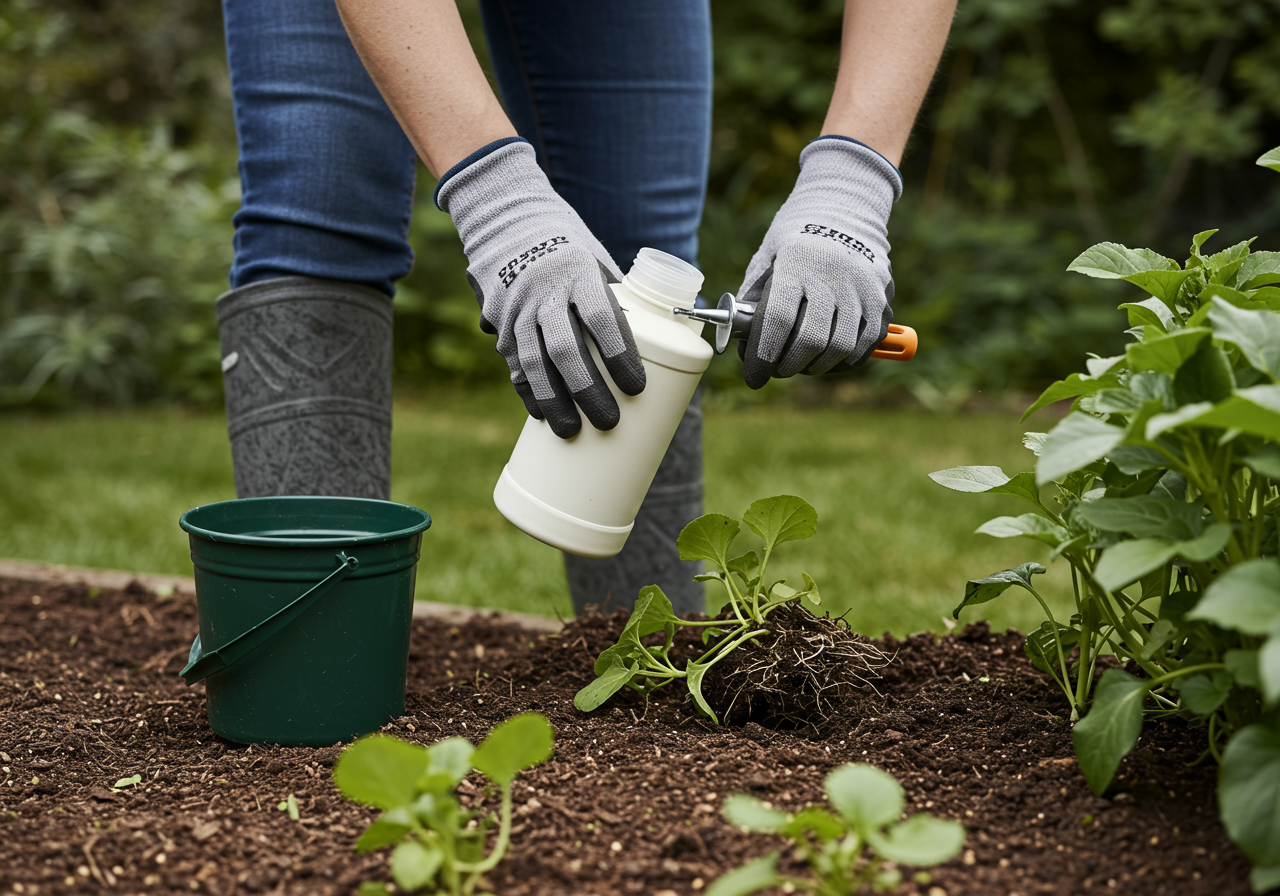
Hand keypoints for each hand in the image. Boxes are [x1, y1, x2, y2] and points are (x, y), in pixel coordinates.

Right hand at [436, 138, 644, 437]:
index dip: (620, 355)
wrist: (506, 219)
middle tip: (608, 420)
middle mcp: (544, 291)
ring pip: (534, 363)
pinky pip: (513, 363)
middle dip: (588, 390)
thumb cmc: (567, 246)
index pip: (601, 318)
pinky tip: (542, 414)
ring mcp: (516, 308)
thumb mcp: (596, 259)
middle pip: (566, 349)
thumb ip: (615, 299)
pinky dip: (528, 391)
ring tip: (572, 430)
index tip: (637, 386)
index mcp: (578, 272)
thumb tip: (651, 341)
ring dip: (554, 401)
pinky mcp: (498, 322)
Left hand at [736, 137, 901, 388]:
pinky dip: (846, 358)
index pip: (780, 320)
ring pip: (841, 346)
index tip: (754, 375)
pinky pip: (866, 342)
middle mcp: (832, 273)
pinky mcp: (881, 296)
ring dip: (817, 366)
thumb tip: (745, 345)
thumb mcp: (767, 255)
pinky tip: (829, 357)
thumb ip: (755, 297)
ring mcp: (861, 286)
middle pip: (811, 339)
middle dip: (789, 365)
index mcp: (797, 262)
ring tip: (802, 365)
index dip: (763, 355)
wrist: (845, 204)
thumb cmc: (796, 235)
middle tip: (777, 370)